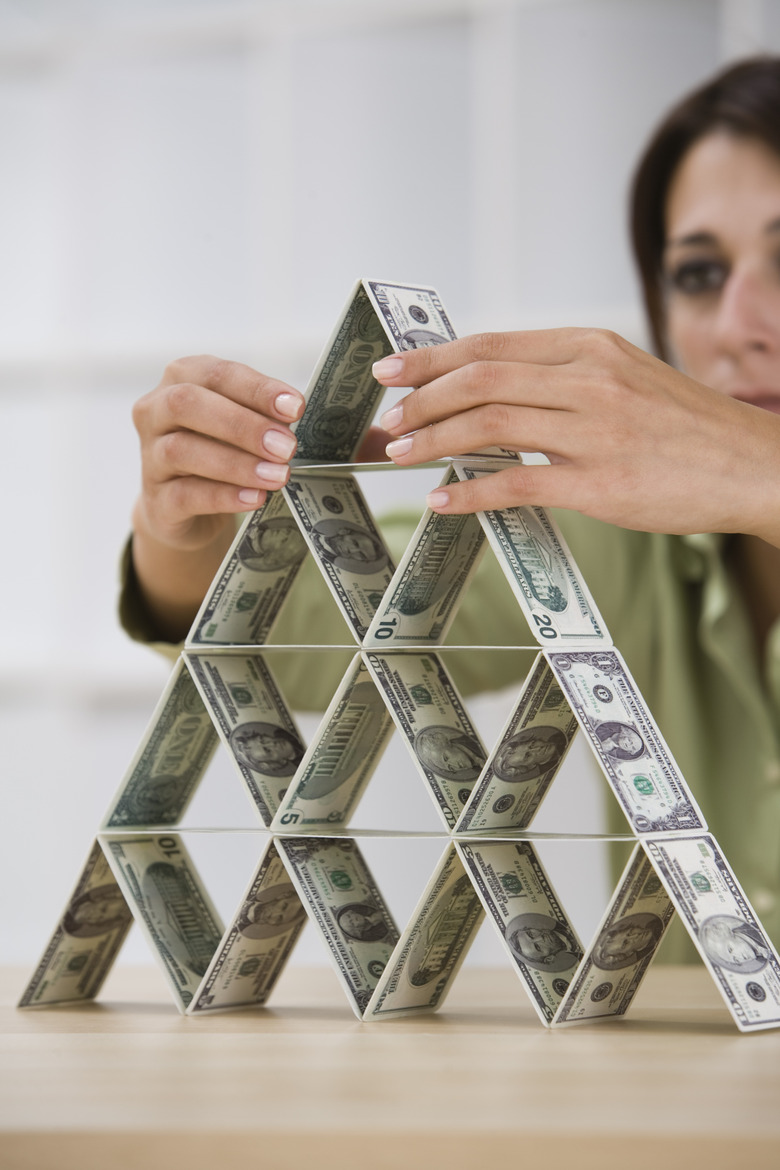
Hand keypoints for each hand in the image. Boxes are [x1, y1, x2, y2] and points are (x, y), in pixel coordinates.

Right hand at [130, 355, 304, 638]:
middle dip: (243, 424)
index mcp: (188, 376)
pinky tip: (255, 499)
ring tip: (279, 476)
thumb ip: (321, 431)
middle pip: (190, 405)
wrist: (185, 505)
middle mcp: (158, 407)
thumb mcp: (267, 432)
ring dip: (235, 461)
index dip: (258, 388)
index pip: (220, 373)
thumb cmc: (235, 453)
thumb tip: (390, 441)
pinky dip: (222, 494)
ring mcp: (150, 455)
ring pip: (182, 449)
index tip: (299, 407)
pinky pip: (183, 492)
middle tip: (290, 447)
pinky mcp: (155, 499)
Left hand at [373, 328, 779, 543]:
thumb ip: (564, 379)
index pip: (492, 344)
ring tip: (401, 452)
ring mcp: (595, 431)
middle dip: (421, 397)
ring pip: (490, 423)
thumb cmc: (686, 427)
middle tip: (388, 418)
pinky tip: (443, 500)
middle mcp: (590, 380)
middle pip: (480, 378)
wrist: (753, 465)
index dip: (433, 358)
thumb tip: (494, 393)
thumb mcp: (627, 378)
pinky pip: (518, 483)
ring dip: (433, 438)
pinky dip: (471, 493)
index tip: (394, 372)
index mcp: (591, 347)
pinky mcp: (601, 483)